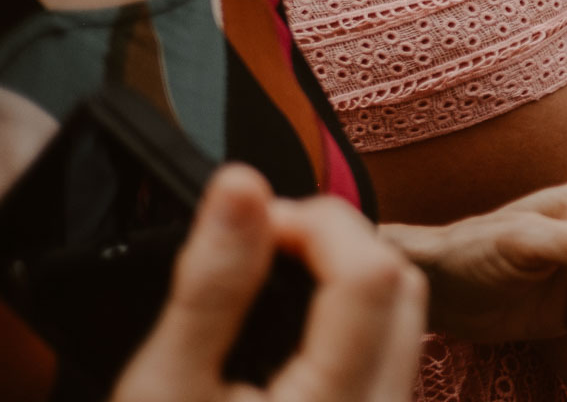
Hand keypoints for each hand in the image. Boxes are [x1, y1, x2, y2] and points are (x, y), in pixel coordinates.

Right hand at [113, 165, 424, 401]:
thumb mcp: (164, 389)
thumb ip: (211, 285)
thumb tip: (242, 184)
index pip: (372, 273)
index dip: (314, 223)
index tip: (248, 221)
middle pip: (403, 289)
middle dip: (337, 244)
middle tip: (255, 246)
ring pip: (403, 320)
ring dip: (344, 278)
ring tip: (260, 282)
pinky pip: (385, 357)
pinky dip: (346, 321)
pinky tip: (281, 330)